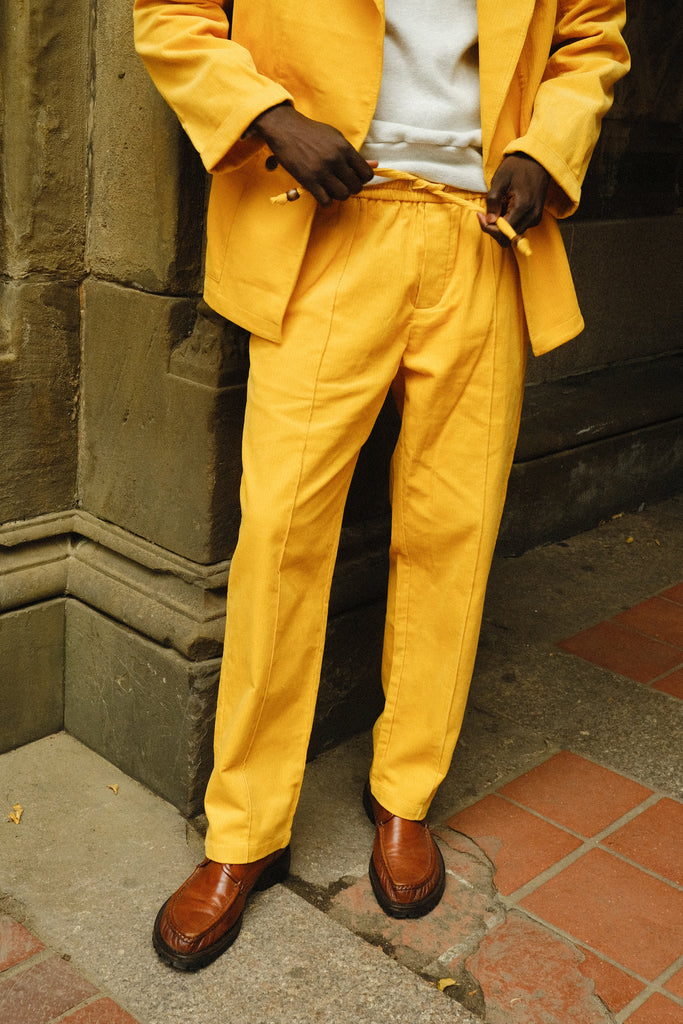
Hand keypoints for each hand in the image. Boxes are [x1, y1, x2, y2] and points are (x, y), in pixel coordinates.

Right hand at [251, 103, 376, 205]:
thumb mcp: (335, 137)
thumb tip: (376, 165)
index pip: (366, 174)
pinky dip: (326, 201)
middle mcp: (335, 160)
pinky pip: (326, 201)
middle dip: (351, 188)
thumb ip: (353, 154)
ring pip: (343, 195)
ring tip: (332, 189)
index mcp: (344, 148)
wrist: (285, 129)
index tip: (354, 177)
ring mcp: (322, 171)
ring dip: (339, 195)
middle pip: (356, 187)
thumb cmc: (312, 133)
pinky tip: (322, 193)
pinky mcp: (308, 181)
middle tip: (342, 183)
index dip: (363, 179)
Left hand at [477, 153, 550, 246]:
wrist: (537, 159)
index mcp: (523, 207)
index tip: (480, 215)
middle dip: (493, 229)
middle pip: (508, 238)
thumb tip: (489, 221)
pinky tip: (505, 209)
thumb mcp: (499, 179)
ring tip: (496, 208)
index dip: (487, 227)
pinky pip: (519, 227)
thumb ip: (493, 201)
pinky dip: (508, 223)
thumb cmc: (517, 166)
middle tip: (485, 215)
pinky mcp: (536, 217)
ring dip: (500, 226)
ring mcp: (535, 218)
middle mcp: (532, 216)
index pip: (502, 232)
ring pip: (512, 234)